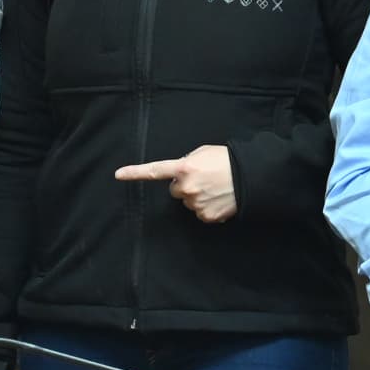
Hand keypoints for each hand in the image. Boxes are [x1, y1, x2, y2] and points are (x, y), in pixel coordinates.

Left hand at [113, 145, 236, 222]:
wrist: (251, 177)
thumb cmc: (228, 161)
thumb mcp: (204, 153)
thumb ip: (186, 162)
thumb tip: (179, 174)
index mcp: (184, 167)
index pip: (154, 171)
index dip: (135, 172)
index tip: (118, 175)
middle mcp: (186, 187)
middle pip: (175, 191)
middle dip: (185, 186)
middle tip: (204, 179)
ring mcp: (195, 204)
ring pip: (188, 202)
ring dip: (198, 196)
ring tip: (216, 187)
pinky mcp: (206, 216)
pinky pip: (201, 213)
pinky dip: (209, 208)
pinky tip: (220, 198)